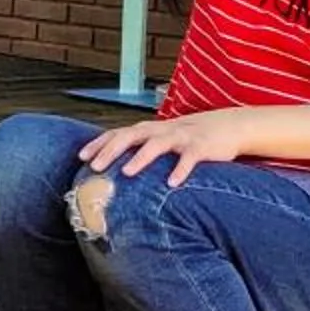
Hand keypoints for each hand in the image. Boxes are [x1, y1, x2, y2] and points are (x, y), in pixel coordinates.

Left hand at [78, 111, 244, 186]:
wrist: (228, 126)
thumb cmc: (188, 138)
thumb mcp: (163, 140)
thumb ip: (142, 150)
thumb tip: (116, 174)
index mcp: (150, 130)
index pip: (118, 133)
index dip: (99, 144)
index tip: (81, 158)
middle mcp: (162, 130)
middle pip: (131, 135)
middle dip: (112, 150)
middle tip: (96, 166)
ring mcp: (181, 136)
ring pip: (157, 144)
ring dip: (141, 157)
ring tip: (128, 173)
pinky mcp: (201, 146)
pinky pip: (189, 158)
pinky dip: (180, 169)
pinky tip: (172, 184)